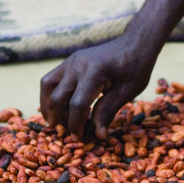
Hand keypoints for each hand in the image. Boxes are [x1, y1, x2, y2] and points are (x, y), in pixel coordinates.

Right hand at [39, 33, 156, 139]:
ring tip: (53, 124)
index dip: (76, 124)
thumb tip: (98, 135)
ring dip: (48, 106)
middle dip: (63, 119)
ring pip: (48, 85)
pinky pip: (51, 78)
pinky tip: (54, 108)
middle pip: (59, 97)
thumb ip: (108, 111)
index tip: (80, 138)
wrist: (134, 44)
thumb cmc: (135, 68)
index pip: (77, 105)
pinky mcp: (69, 61)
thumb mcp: (127, 92)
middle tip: (73, 133)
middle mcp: (77, 65)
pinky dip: (49, 94)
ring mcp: (71, 61)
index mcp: (94, 73)